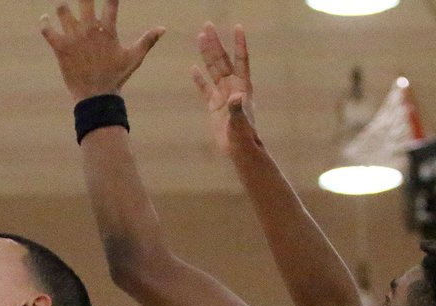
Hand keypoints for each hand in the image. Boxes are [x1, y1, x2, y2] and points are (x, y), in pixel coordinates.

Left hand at [41, 0, 164, 101]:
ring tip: (63, 8)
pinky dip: (44, 23)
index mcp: (107, 29)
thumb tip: (163, 28)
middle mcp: (89, 29)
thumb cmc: (115, 77)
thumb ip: (147, 41)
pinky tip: (45, 19)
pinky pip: (48, 30)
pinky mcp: (60, 48)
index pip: (110, 1)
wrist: (96, 96)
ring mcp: (74, 37)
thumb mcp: (133, 58)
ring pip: (63, 10)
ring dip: (62, 7)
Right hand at [191, 23, 255, 154]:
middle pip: (223, 60)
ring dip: (207, 55)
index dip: (239, 44)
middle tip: (207, 26)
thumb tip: (234, 96)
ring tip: (199, 38)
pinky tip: (193, 68)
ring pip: (213, 70)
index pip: (241, 61)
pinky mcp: (213, 105)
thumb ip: (237, 109)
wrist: (238, 149)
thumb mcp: (240, 123)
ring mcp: (222, 95)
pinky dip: (199, 79)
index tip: (237, 27)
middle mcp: (232, 86)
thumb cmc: (243, 136)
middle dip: (216, 43)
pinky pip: (204, 89)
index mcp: (242, 87)